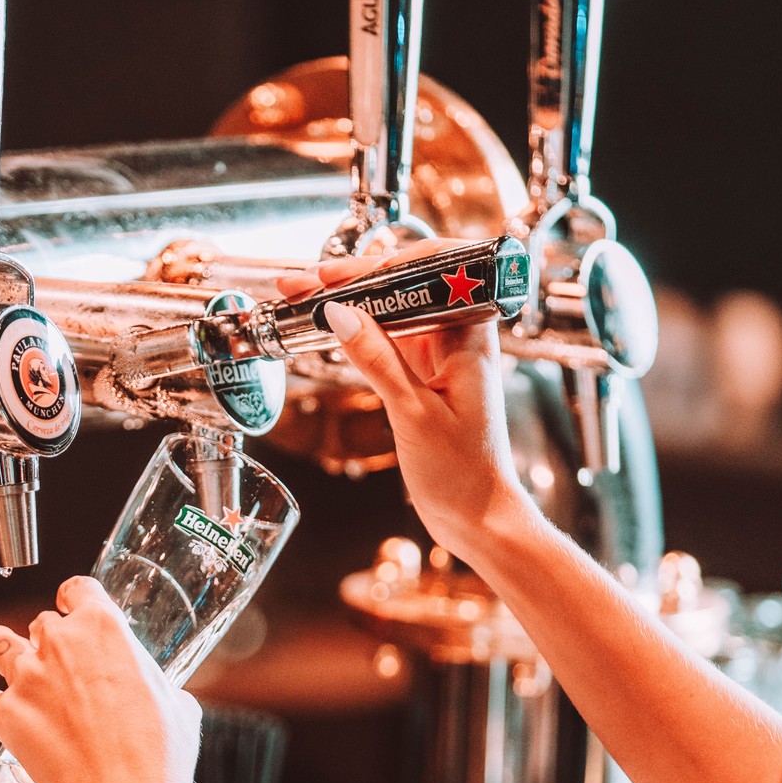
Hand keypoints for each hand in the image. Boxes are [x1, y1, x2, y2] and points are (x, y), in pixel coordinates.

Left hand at [0, 576, 200, 782]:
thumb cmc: (158, 752)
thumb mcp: (176, 703)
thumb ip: (156, 685)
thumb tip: (159, 694)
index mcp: (103, 626)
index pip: (77, 588)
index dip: (75, 599)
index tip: (74, 611)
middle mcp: (59, 641)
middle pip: (40, 622)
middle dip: (49, 641)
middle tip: (63, 668)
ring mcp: (27, 676)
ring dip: (5, 654)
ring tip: (18, 674)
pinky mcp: (5, 713)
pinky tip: (10, 719)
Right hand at [285, 253, 529, 567]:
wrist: (478, 517)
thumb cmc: (464, 474)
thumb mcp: (413, 414)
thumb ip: (376, 360)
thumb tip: (338, 313)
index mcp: (472, 337)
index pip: (432, 273)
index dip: (383, 265)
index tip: (339, 274)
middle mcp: (459, 338)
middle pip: (405, 286)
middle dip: (355, 278)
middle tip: (306, 281)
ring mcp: (440, 355)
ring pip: (392, 311)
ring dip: (350, 301)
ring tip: (303, 295)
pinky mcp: (423, 375)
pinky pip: (387, 339)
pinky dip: (357, 330)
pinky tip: (326, 324)